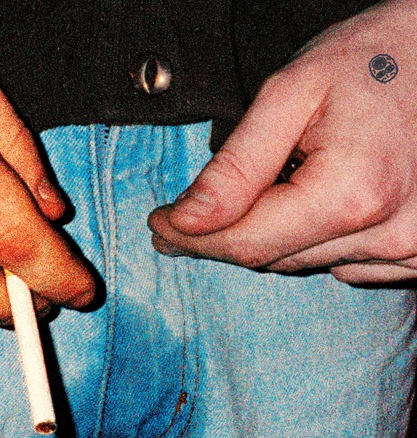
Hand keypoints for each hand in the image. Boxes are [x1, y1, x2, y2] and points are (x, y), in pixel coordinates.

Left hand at [149, 0, 416, 283]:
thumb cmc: (374, 59)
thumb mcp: (292, 94)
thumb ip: (236, 166)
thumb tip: (187, 221)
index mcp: (351, 195)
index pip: (244, 243)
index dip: (192, 238)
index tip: (160, 226)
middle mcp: (387, 234)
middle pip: (270, 259)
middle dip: (219, 240)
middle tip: (181, 223)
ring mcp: (409, 250)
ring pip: (300, 263)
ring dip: (267, 238)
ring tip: (253, 201)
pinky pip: (342, 264)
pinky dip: (312, 241)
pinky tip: (312, 206)